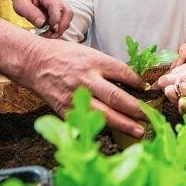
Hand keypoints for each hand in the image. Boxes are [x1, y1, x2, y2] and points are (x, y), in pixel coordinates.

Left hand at [12, 0, 72, 36]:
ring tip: (47, 35)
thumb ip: (31, 13)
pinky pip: (64, 21)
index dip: (56, 18)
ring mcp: (61, 5)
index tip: (53, 29)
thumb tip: (42, 24)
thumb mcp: (21, 4)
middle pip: (68, 12)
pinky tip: (49, 33)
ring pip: (68, 18)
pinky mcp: (61, 12)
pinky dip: (58, 29)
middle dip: (61, 26)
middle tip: (49, 36)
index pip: (56, 6)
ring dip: (60, 29)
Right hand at [20, 38, 145, 137]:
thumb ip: (107, 67)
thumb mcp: (90, 53)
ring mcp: (76, 97)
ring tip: (139, 130)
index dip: (138, 83)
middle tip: (149, 116)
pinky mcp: (66, 110)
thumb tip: (130, 81)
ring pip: (105, 114)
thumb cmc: (64, 56)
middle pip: (117, 98)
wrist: (36, 63)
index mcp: (95, 62)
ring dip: (124, 124)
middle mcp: (87, 79)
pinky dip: (103, 127)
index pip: (124, 73)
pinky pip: (88, 121)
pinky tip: (114, 131)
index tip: (146, 90)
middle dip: (136, 110)